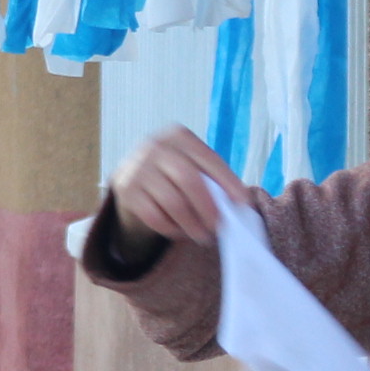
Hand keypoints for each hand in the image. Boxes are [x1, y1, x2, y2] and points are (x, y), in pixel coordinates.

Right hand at [108, 125, 257, 251]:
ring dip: (192, 223)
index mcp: (178, 135)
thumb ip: (211, 178)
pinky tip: (180, 232)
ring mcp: (137, 168)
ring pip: (172, 202)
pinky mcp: (126, 190)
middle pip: (189, 180)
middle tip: (219, 226)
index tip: (243, 203)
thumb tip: (239, 204)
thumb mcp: (191, 164)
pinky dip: (171, 228)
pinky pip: (154, 216)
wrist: (132, 176)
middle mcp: (155, 146)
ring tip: (202, 235)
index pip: (208, 159)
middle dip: (208, 207)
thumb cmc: (173, 172)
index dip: (228, 182)